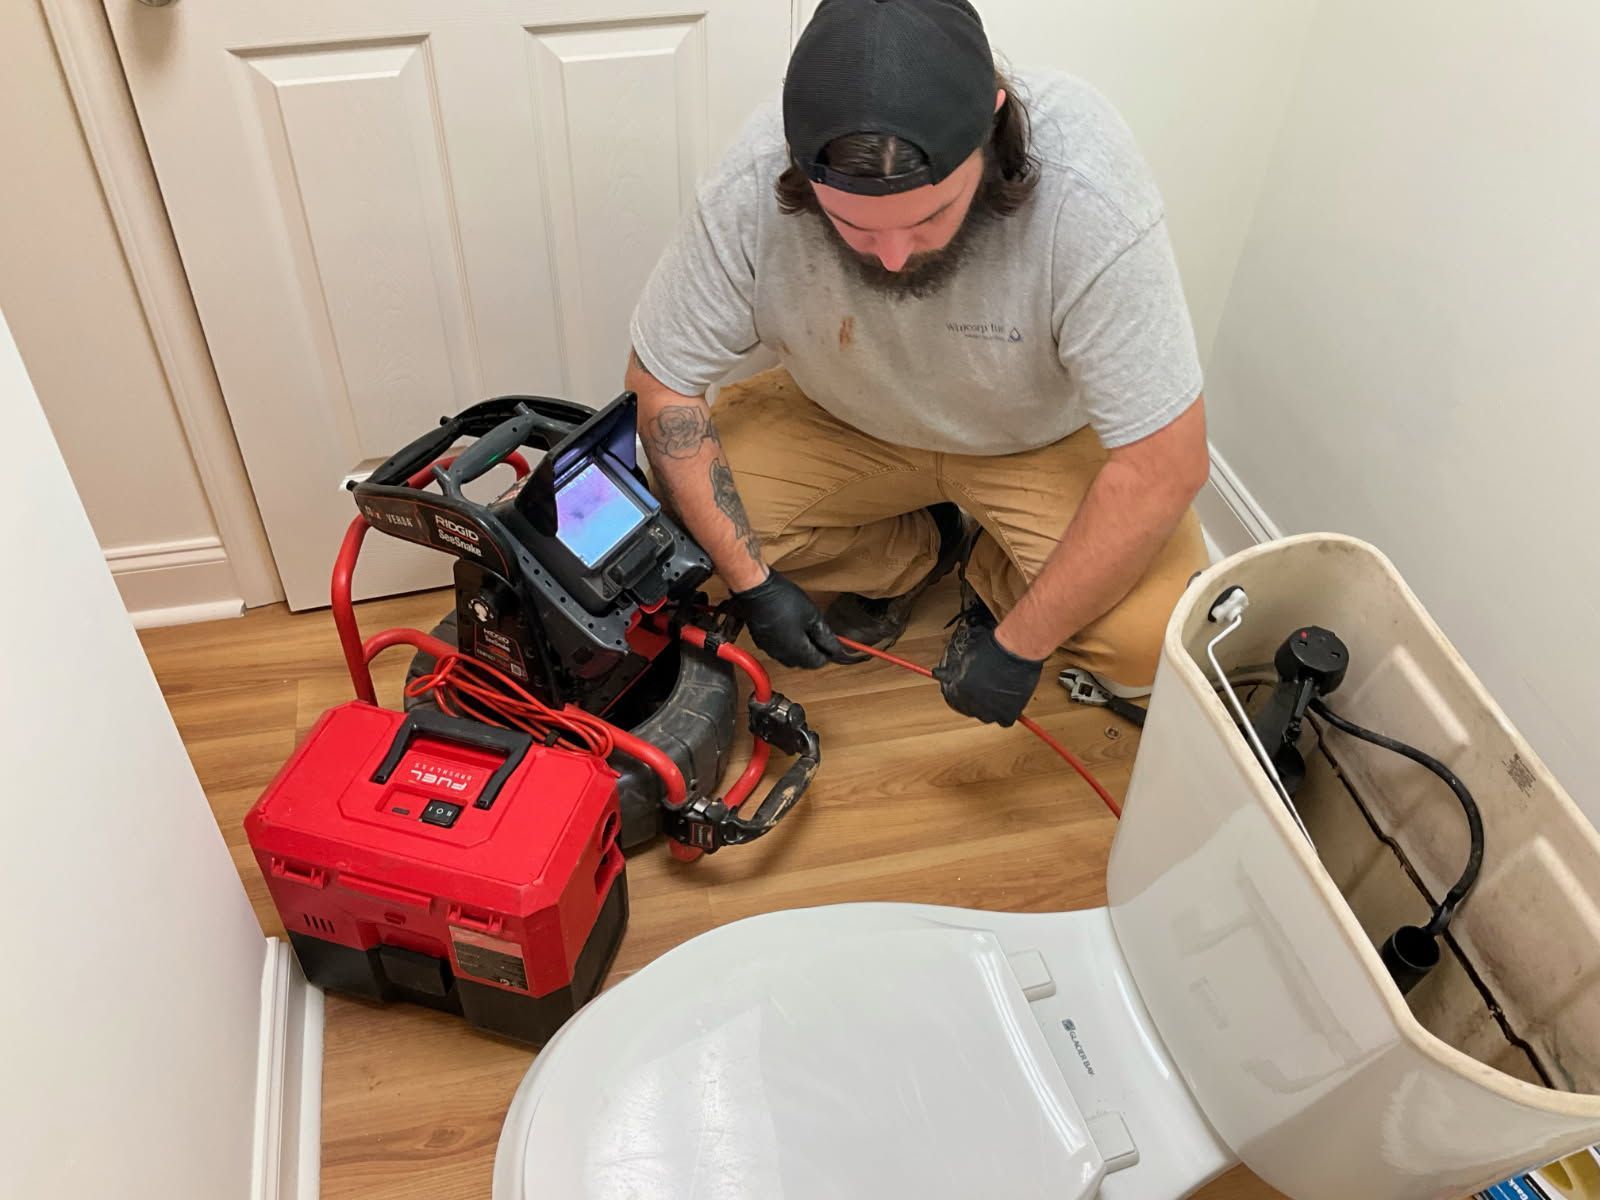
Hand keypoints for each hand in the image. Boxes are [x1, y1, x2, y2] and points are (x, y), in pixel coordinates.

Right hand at [731, 569, 854, 668]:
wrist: (756, 589)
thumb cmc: (783, 599)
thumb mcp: (812, 615)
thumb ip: (825, 635)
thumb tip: (835, 648)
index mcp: (797, 651)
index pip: (818, 662)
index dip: (828, 653)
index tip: (833, 643)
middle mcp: (782, 655)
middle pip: (804, 662)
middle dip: (814, 651)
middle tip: (821, 635)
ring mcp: (769, 649)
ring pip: (790, 657)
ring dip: (800, 649)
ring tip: (806, 630)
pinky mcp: (761, 641)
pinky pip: (778, 649)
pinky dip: (787, 643)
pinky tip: (789, 628)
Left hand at [933, 621, 1044, 726]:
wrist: (1016, 652)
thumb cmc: (993, 649)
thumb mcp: (966, 658)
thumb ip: (952, 671)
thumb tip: (938, 674)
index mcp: (958, 689)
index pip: (952, 698)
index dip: (958, 692)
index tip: (965, 688)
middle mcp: (972, 703)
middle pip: (968, 708)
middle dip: (973, 699)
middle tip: (984, 688)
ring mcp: (989, 711)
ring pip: (985, 716)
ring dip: (989, 707)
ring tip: (997, 691)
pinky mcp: (1006, 714)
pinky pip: (1003, 719)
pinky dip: (1006, 712)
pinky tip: (1008, 699)